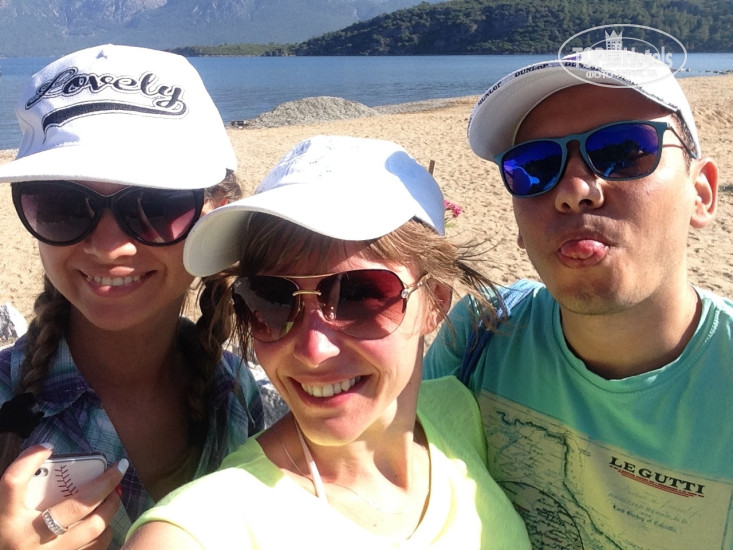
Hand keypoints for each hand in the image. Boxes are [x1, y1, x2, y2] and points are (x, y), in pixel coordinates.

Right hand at [0, 444, 127, 548]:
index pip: (13, 482)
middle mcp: (27, 539)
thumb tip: (48, 450)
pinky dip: (104, 532)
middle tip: (118, 470)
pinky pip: (94, 548)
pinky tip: (101, 521)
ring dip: (109, 508)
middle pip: (76, 506)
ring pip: (93, 529)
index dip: (29, 460)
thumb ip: (24, 485)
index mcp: (7, 519)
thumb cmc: (8, 533)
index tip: (48, 446)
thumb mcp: (6, 508)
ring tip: (113, 496)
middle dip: (105, 484)